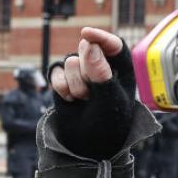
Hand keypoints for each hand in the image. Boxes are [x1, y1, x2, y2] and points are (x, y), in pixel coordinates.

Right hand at [50, 28, 136, 160]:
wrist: (87, 143)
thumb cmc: (107, 122)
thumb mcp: (109, 100)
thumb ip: (101, 73)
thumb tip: (90, 45)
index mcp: (121, 67)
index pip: (113, 45)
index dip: (101, 37)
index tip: (86, 34)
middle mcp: (100, 63)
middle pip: (87, 51)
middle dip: (87, 74)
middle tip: (94, 95)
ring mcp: (80, 69)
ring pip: (70, 62)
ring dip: (75, 86)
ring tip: (84, 100)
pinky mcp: (62, 77)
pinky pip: (56, 73)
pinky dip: (61, 89)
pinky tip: (70, 100)